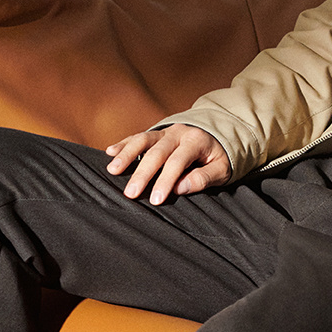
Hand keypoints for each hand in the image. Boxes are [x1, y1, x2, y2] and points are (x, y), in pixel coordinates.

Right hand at [105, 124, 231, 202]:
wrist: (220, 133)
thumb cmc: (220, 157)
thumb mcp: (222, 169)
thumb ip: (204, 178)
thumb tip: (181, 188)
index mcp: (196, 141)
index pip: (178, 161)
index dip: (166, 180)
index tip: (156, 199)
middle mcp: (179, 133)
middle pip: (157, 152)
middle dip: (143, 173)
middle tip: (130, 193)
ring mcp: (166, 131)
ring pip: (143, 140)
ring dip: (126, 154)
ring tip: (113, 170)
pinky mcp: (157, 133)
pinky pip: (138, 137)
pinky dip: (124, 144)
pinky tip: (109, 152)